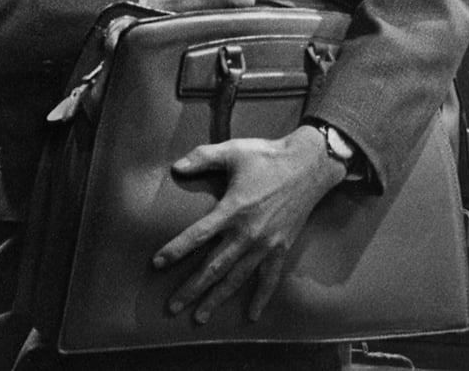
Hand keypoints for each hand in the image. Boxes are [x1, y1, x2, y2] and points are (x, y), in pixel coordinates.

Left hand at [152, 126, 342, 322]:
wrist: (310, 166)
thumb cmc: (268, 157)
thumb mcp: (233, 151)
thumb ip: (202, 158)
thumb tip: (175, 168)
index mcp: (232, 210)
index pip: (197, 235)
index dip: (176, 250)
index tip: (157, 263)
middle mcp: (247, 233)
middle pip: (214, 267)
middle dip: (192, 288)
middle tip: (173, 307)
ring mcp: (266, 245)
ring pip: (237, 278)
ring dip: (217, 299)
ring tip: (200, 317)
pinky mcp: (282, 249)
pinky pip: (269, 279)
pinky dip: (260, 298)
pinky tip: (251, 315)